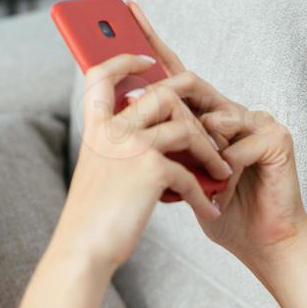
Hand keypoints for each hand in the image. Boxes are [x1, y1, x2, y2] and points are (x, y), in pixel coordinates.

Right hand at [55, 51, 225, 272]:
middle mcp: (112, 129)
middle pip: (162, 95)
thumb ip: (116, 148)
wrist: (83, 248)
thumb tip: (150, 135)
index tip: (147, 59)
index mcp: (96, 128)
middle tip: (215, 130)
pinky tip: (210, 210)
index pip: (102, 75)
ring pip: (186, 128)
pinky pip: (190, 174)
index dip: (125, 60)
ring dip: (210, 152)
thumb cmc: (92, 218)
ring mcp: (132, 145)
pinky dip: (204, 194)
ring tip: (222, 172)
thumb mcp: (98, 172)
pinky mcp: (151, 169)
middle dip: (194, 112)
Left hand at [128, 0, 306, 270]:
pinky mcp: (276, 138)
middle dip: (167, 92)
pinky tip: (226, 187)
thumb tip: (128, 115)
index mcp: (210, 118)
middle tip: (143, 100)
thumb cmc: (223, 211)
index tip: (128, 11)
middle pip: (194, 86)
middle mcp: (234, 112)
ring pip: (213, 119)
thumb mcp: (181, 175)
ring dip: (199, 152)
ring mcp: (258, 121)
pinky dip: (225, 170)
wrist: (264, 243)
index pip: (176, 75)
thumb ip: (165, 145)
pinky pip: (236, 145)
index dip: (153, 44)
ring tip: (203, 180)